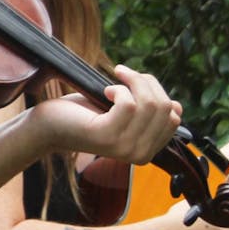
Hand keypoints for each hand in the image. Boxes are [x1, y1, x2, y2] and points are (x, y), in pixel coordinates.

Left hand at [32, 64, 181, 164]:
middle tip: (123, 75)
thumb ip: (150, 112)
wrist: (52, 125)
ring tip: (114, 81)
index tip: (136, 83)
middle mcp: (141, 154)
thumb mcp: (125, 113)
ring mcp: (125, 148)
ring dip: (132, 81)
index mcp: (148, 151)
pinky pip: (129, 103)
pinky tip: (105, 91)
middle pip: (165, 107)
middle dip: (146, 81)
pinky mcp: (107, 137)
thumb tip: (176, 106)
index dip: (158, 91)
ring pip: (149, 103)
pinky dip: (118, 88)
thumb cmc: (86, 114)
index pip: (174, 116)